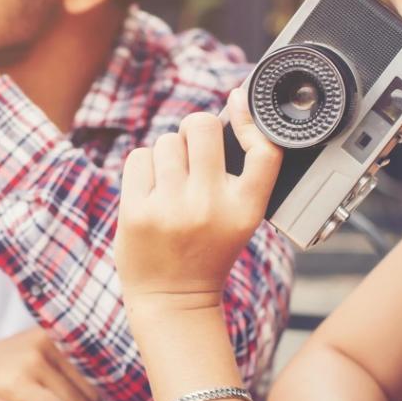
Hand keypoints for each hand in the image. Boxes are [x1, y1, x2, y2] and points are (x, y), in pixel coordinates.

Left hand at [115, 88, 281, 313]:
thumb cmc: (208, 249)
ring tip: (171, 182)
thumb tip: (230, 106)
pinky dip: (144, 167)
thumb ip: (236, 172)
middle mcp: (210, 205)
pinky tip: (151, 190)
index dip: (248, 118)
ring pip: (167, 141)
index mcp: (245, 208)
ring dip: (168, 154)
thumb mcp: (239, 217)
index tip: (236, 102)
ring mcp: (171, 208)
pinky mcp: (137, 212)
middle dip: (195, 130)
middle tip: (193, 153)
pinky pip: (139, 157)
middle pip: (201, 126)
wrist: (173, 299)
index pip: (264, 149)